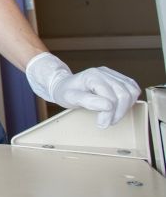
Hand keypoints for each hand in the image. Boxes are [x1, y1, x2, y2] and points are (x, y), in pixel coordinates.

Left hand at [25, 52, 140, 128]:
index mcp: (92, 76)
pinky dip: (130, 100)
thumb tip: (108, 106)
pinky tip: (120, 108)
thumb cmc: (66, 92)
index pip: (110, 98)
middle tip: (107, 122)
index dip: (108, 114)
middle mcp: (104, 72)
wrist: (64, 85)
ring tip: (113, 116)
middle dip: (118, 113)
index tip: (101, 124)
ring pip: (132, 92)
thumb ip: (87, 101)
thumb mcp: (70, 98)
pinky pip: (133, 88)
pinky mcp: (118, 78)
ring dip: (125, 108)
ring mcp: (112, 74)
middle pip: (124, 95)